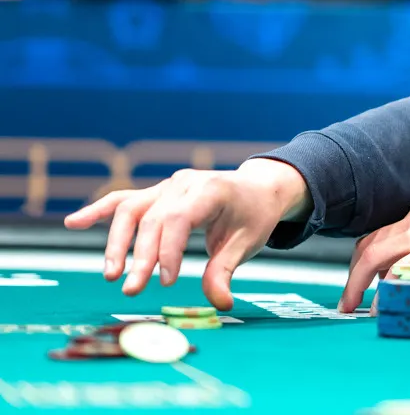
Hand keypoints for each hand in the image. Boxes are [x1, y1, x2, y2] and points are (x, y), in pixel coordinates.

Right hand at [62, 158, 311, 309]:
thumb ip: (226, 270)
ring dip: (116, 242)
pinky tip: (73, 223)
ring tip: (110, 274)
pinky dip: (98, 211)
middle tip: (132, 290)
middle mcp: (183, 183)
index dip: (167, 251)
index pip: (177, 219)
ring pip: (131, 209)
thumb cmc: (253, 215)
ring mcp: (167, 186)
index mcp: (210, 190)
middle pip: (151, 218)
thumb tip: (220, 303)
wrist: (259, 188)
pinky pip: (123, 200)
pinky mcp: (155, 193)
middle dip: (140, 256)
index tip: (166, 282)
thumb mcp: (248, 242)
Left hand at [339, 169, 409, 313]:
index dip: (360, 264)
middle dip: (353, 279)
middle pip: (369, 250)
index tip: (357, 285)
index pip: (377, 239)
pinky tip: (393, 305)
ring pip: (381, 260)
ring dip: (366, 287)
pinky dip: (395, 289)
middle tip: (347, 304)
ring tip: (366, 311)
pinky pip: (408, 270)